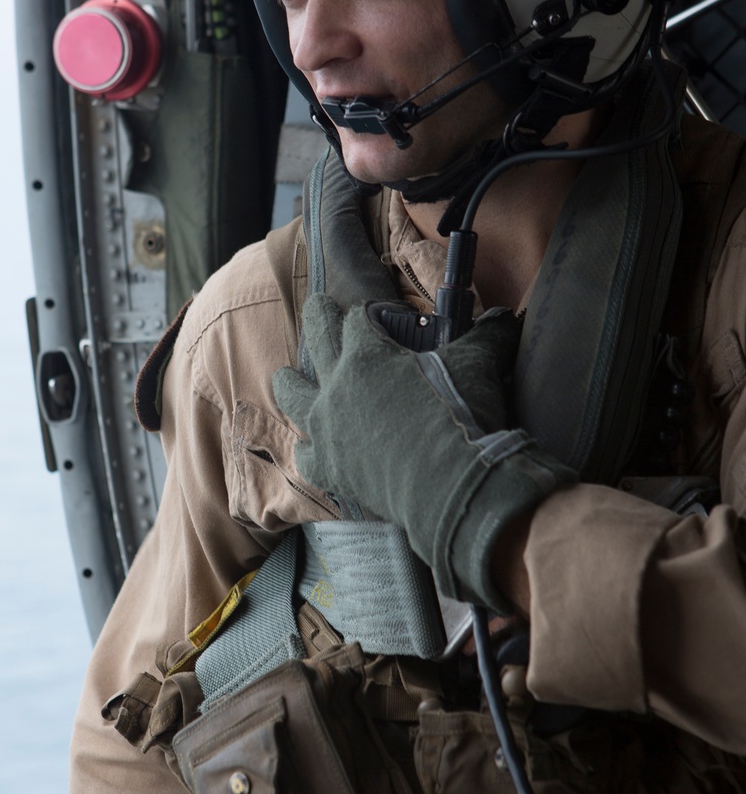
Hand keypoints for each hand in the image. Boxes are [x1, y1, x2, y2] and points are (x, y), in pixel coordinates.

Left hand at [273, 296, 574, 610]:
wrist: (451, 487)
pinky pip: (305, 455)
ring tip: (285, 377)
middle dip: (319, 318)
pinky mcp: (329, 468)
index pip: (356, 319)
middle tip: (318, 306)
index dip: (366, 314)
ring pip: (292, 396)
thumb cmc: (460, 417)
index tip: (376, 317)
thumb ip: (488, 335)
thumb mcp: (479, 364)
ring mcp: (327, 429)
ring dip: (290, 383)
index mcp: (366, 354)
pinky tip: (309, 448)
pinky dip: (307, 449)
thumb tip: (506, 316)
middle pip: (317, 339)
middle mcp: (336, 386)